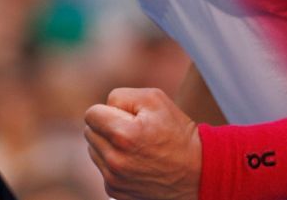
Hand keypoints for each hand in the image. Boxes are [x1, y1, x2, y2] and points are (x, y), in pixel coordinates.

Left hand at [83, 87, 201, 199]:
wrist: (197, 172)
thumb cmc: (177, 132)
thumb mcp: (154, 99)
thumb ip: (120, 96)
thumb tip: (103, 108)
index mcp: (123, 134)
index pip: (91, 114)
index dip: (108, 111)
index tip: (125, 116)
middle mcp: (115, 160)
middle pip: (89, 132)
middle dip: (106, 127)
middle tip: (133, 130)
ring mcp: (114, 179)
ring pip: (93, 150)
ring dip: (108, 145)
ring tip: (135, 146)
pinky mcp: (115, 191)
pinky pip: (102, 168)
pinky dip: (113, 163)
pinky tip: (135, 162)